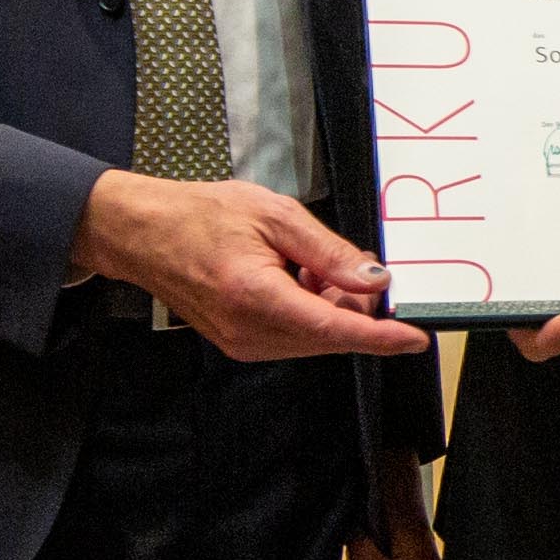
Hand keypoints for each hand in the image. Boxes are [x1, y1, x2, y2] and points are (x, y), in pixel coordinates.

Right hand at [73, 173, 433, 362]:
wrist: (143, 234)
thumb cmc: (199, 216)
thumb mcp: (274, 215)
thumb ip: (329, 252)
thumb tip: (373, 278)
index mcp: (256, 297)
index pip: (335, 328)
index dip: (381, 336)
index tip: (415, 337)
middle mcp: (249, 332)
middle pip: (331, 335)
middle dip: (355, 306)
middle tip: (355, 264)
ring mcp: (243, 344)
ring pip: (315, 338)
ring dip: (331, 308)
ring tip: (314, 265)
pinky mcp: (240, 344)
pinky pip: (294, 336)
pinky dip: (309, 312)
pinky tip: (298, 280)